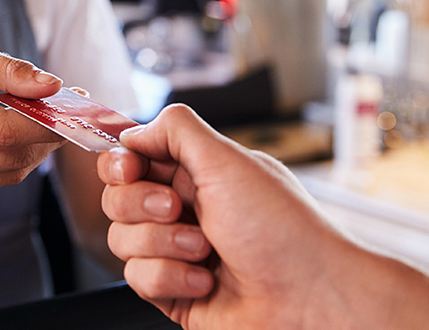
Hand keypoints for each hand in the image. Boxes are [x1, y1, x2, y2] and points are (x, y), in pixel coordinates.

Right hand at [0, 40, 65, 194]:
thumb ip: (11, 70)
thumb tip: (54, 86)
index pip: (2, 128)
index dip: (45, 124)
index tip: (77, 109)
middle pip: (12, 151)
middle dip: (51, 131)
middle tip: (72, 107)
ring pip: (13, 168)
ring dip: (41, 145)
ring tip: (48, 117)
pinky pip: (2, 176)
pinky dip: (23, 156)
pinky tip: (23, 133)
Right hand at [98, 104, 345, 329]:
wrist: (312, 298)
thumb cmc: (284, 230)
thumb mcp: (228, 161)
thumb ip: (175, 131)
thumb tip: (134, 132)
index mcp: (196, 172)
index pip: (133, 158)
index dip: (122, 163)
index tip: (130, 168)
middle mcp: (184, 209)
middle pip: (117, 198)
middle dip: (143, 205)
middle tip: (178, 209)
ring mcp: (176, 251)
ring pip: (122, 240)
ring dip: (163, 245)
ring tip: (205, 250)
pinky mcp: (174, 290)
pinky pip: (138, 279)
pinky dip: (171, 278)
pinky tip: (206, 280)